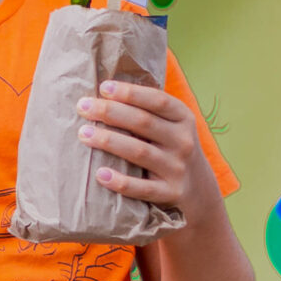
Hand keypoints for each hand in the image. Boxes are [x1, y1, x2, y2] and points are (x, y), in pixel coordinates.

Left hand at [75, 81, 216, 212]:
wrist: (199, 191)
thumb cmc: (170, 149)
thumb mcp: (170, 126)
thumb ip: (147, 111)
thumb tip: (102, 92)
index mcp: (183, 119)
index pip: (157, 100)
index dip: (130, 93)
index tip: (103, 87)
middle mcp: (183, 141)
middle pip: (144, 122)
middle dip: (111, 112)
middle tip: (82, 106)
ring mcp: (177, 169)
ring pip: (140, 152)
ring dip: (109, 141)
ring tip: (83, 133)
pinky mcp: (170, 193)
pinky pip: (143, 189)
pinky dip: (121, 182)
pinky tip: (100, 174)